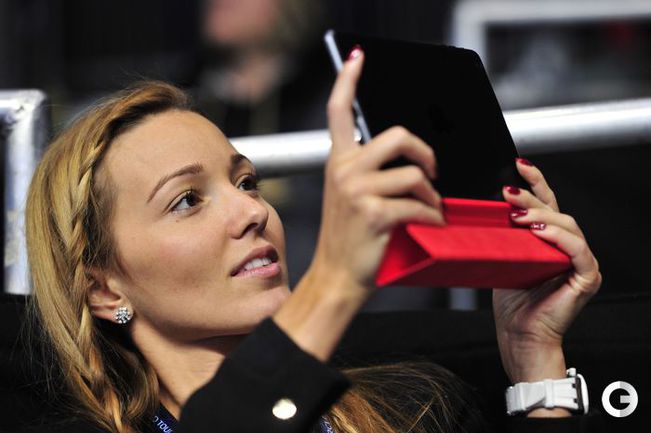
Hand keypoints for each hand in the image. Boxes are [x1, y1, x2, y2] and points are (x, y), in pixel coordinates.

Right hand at [274, 47, 443, 361]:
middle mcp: (344, 171)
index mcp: (338, 162)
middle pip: (397, 135)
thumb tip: (408, 160)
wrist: (336, 275)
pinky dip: (433, 215)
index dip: (348, 80)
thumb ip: (367, 172)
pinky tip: (430, 224)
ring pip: (414, 172)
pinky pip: (419, 203)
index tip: (357, 58)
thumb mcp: (348, 197)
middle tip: (431, 169)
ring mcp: (357, 191)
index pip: (338, 111)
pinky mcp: (374, 213)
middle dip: (424, 151)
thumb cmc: (348, 237)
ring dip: (433, 192)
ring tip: (432, 207)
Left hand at [493, 159, 601, 390]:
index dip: (536, 182)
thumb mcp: (504, 259)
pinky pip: (577, 249)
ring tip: (517, 215)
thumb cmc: (512, 303)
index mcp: (550, 241)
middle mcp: (569, 247)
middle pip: (556, 210)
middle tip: (508, 192)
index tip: (519, 165)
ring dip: (541, 215)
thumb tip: (488, 209)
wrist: (519, 335)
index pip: (547, 204)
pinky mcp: (586, 276)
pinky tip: (539, 232)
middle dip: (532, 196)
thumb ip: (505, 236)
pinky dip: (559, 238)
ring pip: (568, 225)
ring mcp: (581, 261)